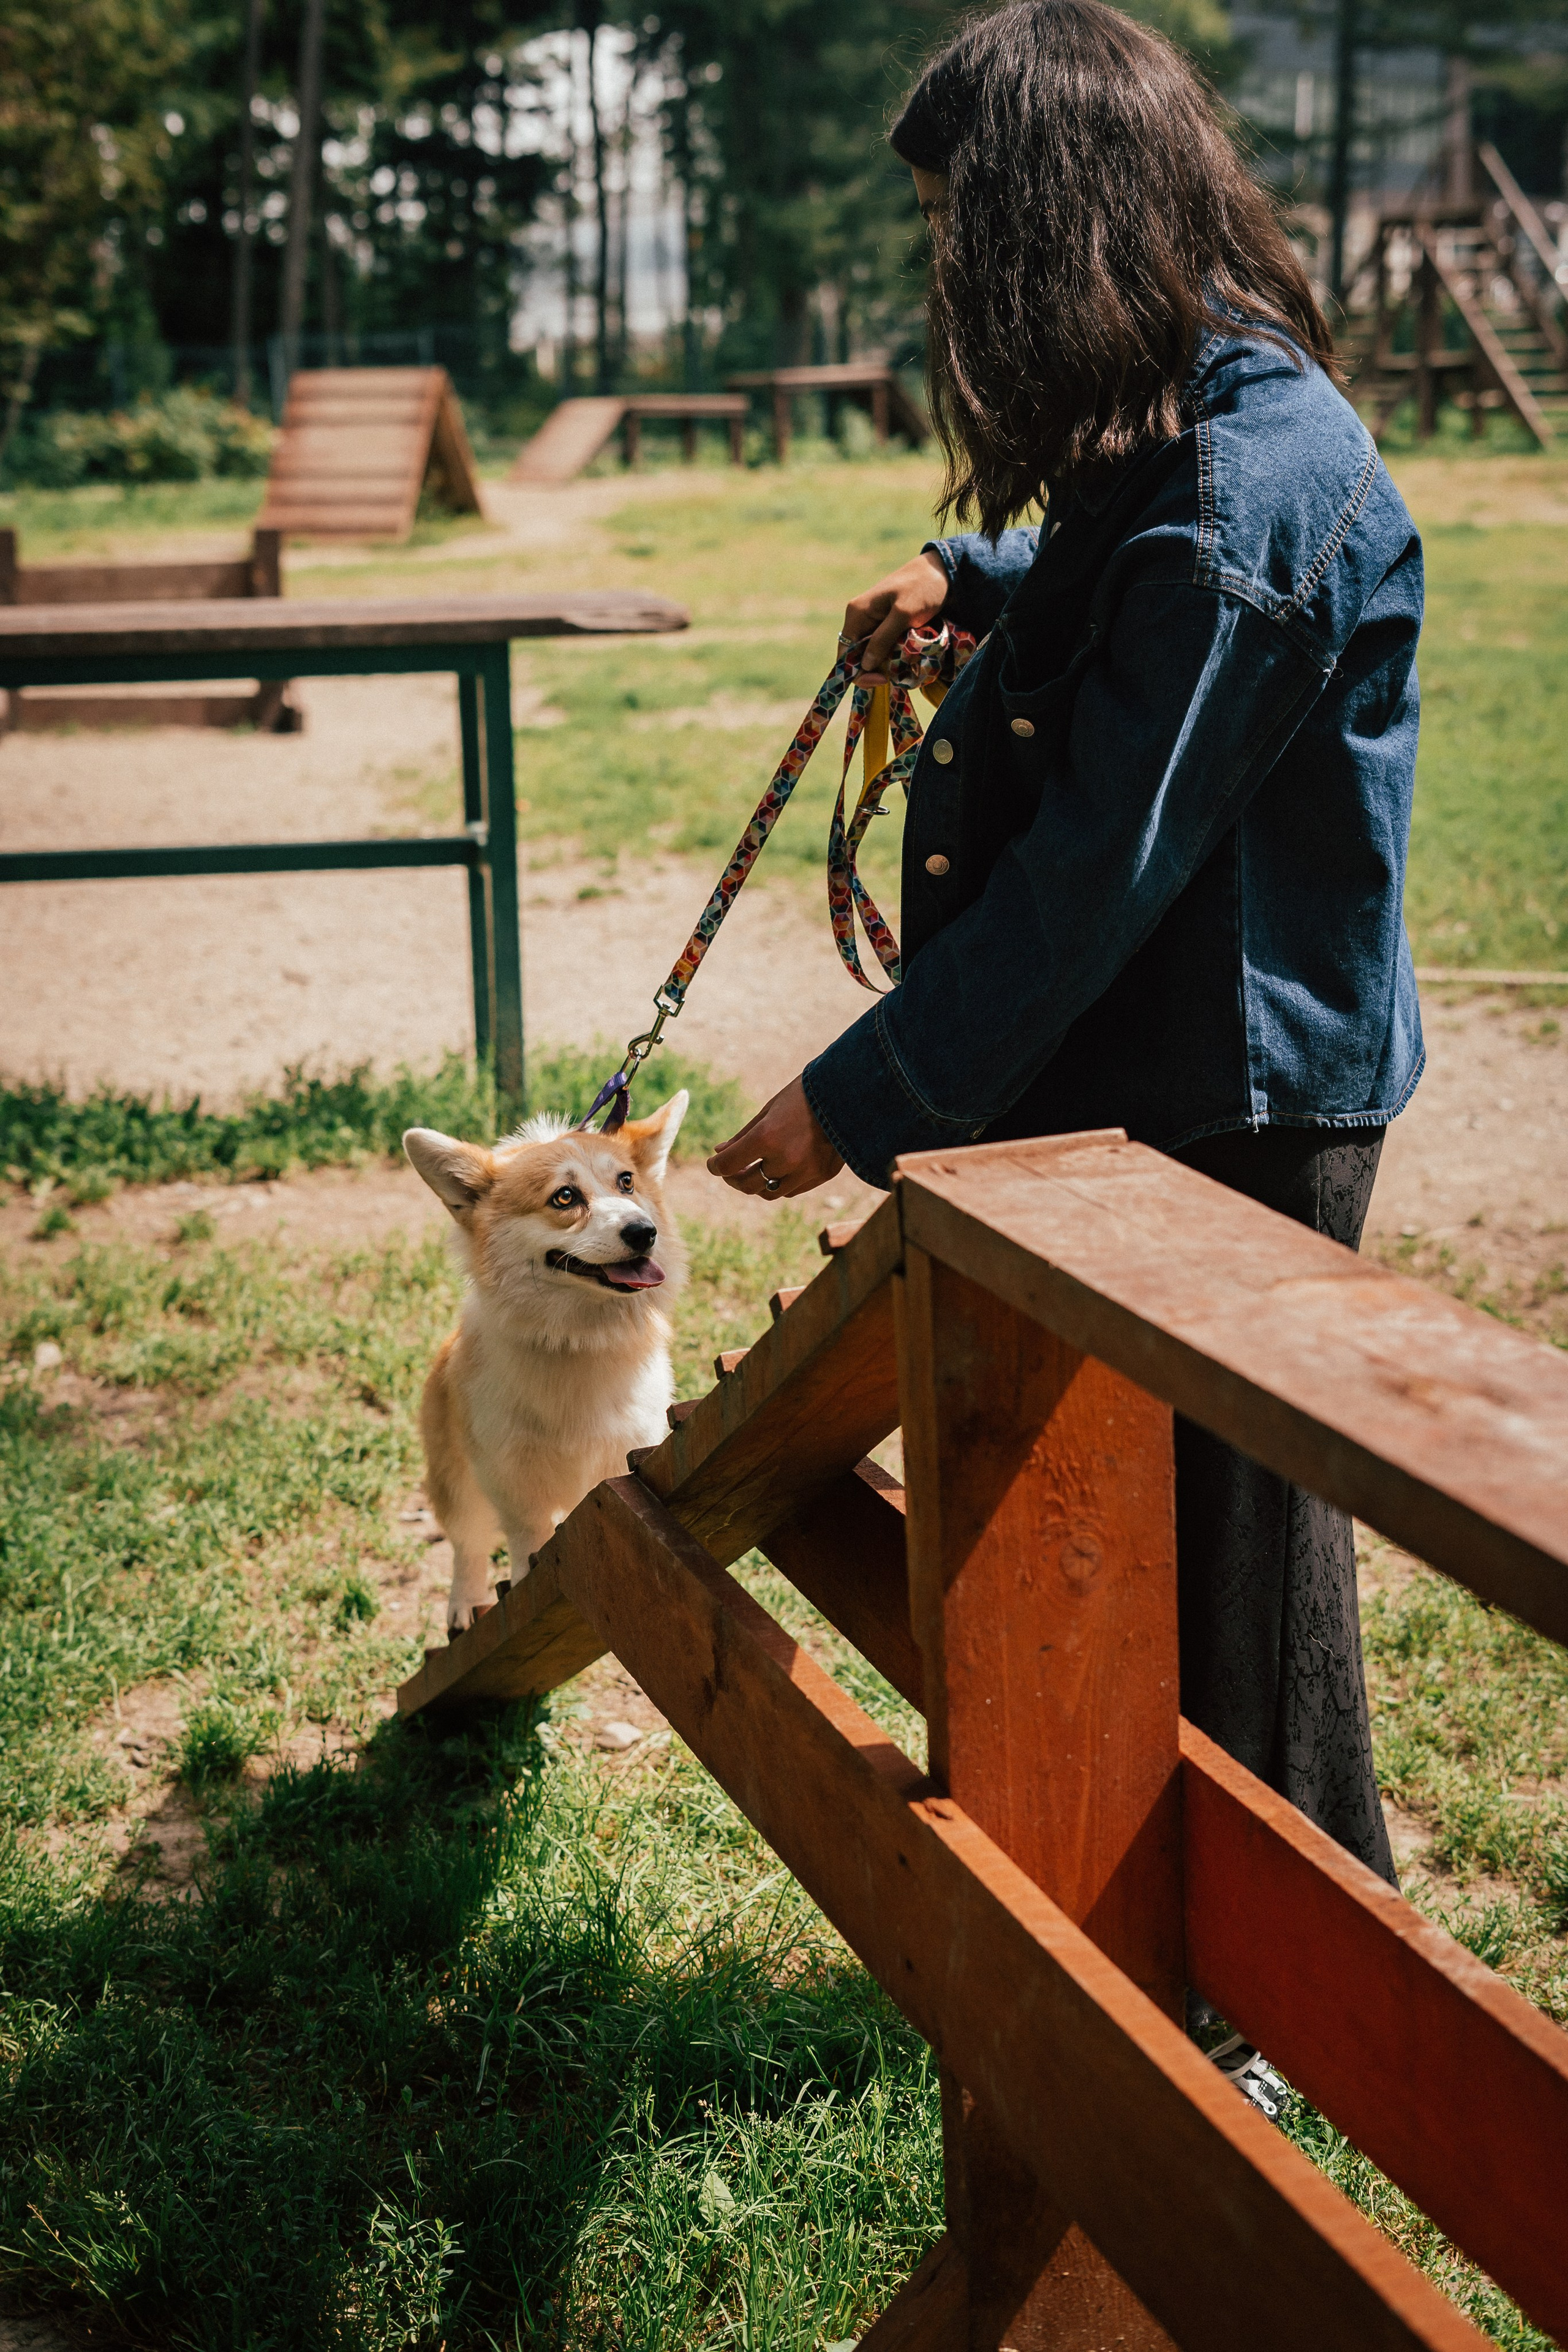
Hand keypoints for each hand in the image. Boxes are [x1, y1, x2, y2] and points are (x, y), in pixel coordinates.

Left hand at [707, 1076, 843, 1198]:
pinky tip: (778, 1169)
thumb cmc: (803, 1096)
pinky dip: (780, 1183)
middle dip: (733, 1179)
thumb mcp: (768, 1111)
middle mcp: (785, 1160)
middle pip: (747, 1185)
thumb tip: (719, 1152)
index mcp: (767, 1137)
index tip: (713, 1163)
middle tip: (731, 1170)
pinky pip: (792, 1190)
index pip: (728, 1164)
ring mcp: (806, 1171)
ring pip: (769, 1193)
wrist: (850, 1095)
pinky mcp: (822, 1176)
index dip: (715, 1166)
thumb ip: (743, 1136)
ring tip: (755, 1171)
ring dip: (757, 1184)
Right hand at [843, 550, 948, 685]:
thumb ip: (883, 638)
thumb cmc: (923, 587)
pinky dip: (894, 657)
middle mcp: (861, 619)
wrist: (943, 571)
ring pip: (872, 654)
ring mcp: (874, 622)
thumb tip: (865, 665)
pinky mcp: (888, 625)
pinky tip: (907, 658)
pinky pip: (884, 647)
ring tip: (904, 667)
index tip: (881, 680)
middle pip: (858, 656)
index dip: (858, 671)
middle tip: (895, 676)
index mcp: (858, 614)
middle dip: (874, 670)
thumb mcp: (904, 613)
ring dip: (886, 664)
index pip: (846, 653)